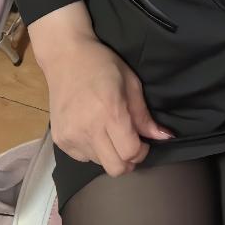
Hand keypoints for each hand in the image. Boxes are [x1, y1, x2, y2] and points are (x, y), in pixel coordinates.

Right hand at [45, 36, 174, 176]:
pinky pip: (83, 158)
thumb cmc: (101, 64)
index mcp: (110, 112)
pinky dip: (92, 149)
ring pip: (100, 164)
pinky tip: (91, 128)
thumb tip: (164, 137)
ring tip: (107, 130)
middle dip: (128, 160)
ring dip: (109, 153)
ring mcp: (71, 136)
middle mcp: (89, 128)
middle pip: (116, 168)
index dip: (142, 151)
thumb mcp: (130, 82)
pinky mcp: (60, 140)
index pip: (130, 153)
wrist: (64, 56)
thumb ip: (144, 115)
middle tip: (129, 143)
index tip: (143, 142)